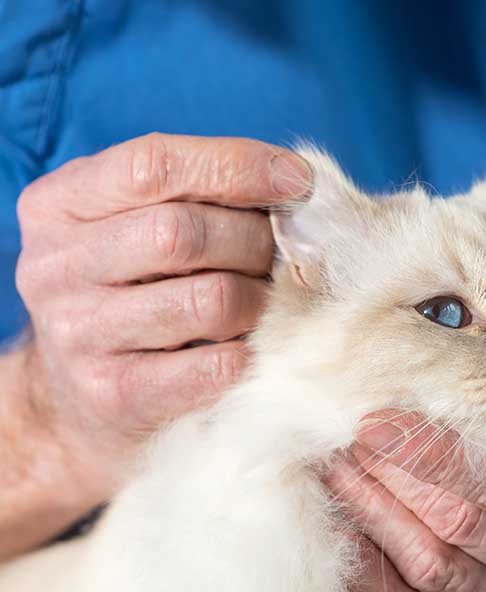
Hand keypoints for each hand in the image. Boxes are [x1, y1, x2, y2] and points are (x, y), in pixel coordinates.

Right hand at [15, 133, 310, 505]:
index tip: (297, 180)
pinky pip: (214, 365)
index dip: (237, 166)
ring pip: (209, 300)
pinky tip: (250, 346)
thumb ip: (192, 198)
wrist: (82, 399)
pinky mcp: (114, 394)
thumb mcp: (132, 231)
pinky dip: (249, 352)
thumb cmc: (127, 296)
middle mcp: (54, 268)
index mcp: (57, 207)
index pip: (154, 165)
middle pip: (182, 233)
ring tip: (266, 302)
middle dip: (254, 241)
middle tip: (281, 257)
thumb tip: (293, 185)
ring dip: (259, 300)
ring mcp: (79, 335)